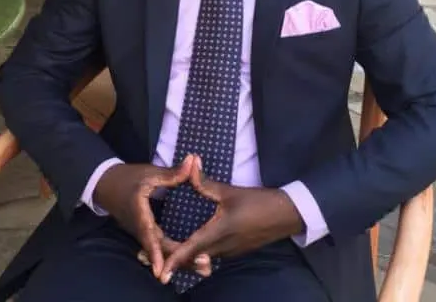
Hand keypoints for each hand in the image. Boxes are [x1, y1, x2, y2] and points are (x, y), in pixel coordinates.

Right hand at [93, 155, 195, 277]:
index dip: (154, 252)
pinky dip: (174, 255)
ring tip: (204, 269)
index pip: (148, 234)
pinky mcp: (146, 234)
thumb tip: (192, 160)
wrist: (107, 185)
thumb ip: (172, 172)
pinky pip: (159, 248)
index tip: (162, 270)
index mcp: (139, 213)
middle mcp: (140, 228)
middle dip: (180, 260)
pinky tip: (192, 261)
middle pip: (159, 249)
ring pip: (160, 251)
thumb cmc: (128, 178)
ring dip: (180, 261)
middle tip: (204, 267)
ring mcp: (142, 233)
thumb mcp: (149, 174)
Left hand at [159, 158, 303, 283]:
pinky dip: (197, 254)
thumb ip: (205, 182)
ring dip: (185, 257)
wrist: (285, 215)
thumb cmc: (258, 203)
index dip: (173, 261)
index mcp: (218, 233)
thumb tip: (190, 163)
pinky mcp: (234, 251)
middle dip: (172, 258)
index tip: (159, 272)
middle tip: (150, 256)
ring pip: (201, 259)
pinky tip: (191, 246)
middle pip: (191, 258)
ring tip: (166, 251)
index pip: (190, 250)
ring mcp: (229, 252)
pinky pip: (211, 256)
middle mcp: (221, 248)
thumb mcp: (230, 192)